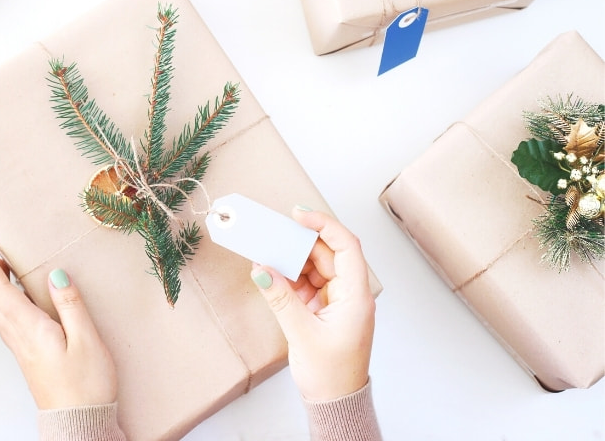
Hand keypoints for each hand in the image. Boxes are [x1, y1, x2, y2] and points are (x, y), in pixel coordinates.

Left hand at [0, 239, 117, 409]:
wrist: (78, 423)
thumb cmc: (86, 386)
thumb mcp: (87, 340)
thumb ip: (71, 305)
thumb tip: (56, 275)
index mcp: (30, 329)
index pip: (1, 291)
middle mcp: (20, 338)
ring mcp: (22, 349)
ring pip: (0, 311)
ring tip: (1, 267)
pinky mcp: (29, 356)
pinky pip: (9, 322)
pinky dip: (6, 302)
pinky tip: (18, 300)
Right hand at [251, 209, 374, 400]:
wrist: (335, 403)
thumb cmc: (331, 375)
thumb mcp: (302, 333)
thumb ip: (281, 298)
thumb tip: (261, 269)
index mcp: (356, 296)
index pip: (346, 246)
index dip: (323, 225)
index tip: (298, 214)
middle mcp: (350, 294)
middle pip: (327, 254)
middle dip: (300, 242)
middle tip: (273, 232)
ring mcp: (337, 301)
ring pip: (315, 268)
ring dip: (292, 261)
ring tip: (268, 253)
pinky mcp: (324, 310)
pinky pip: (307, 284)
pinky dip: (290, 278)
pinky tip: (272, 275)